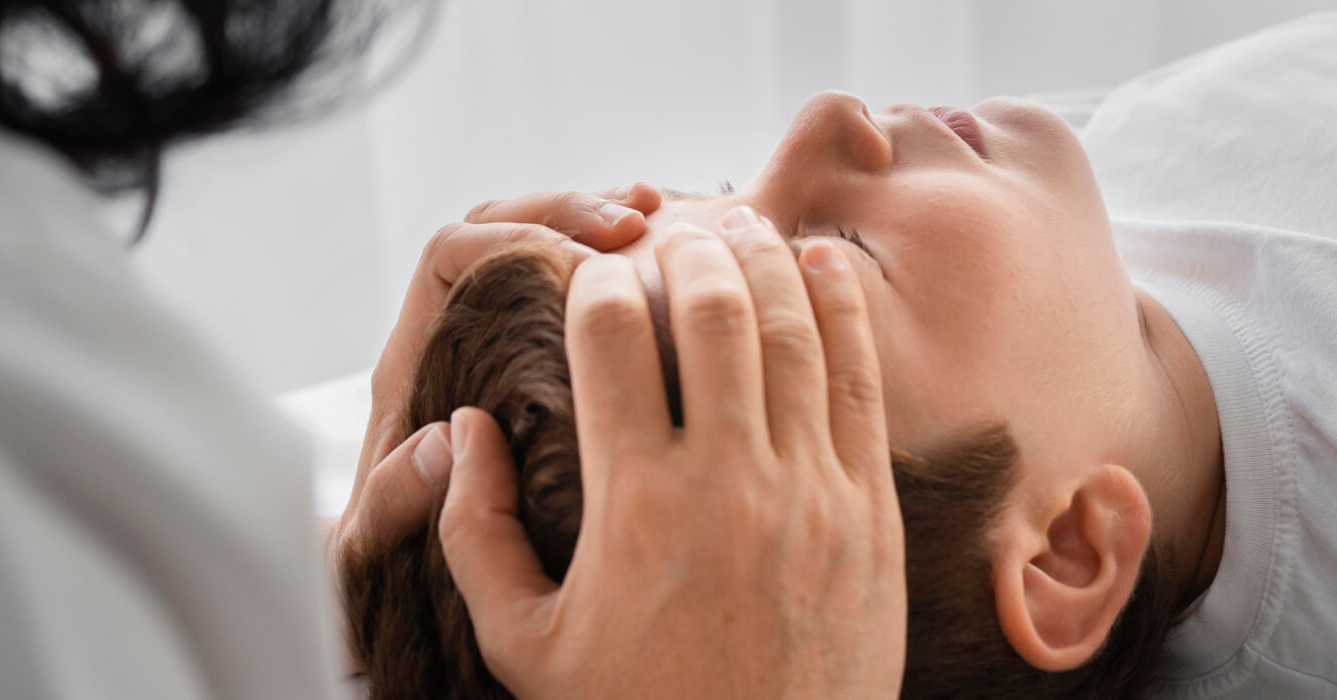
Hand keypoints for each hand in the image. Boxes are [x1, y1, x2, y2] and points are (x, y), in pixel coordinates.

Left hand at [330, 183, 662, 668]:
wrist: (384, 588)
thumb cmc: (381, 566)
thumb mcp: (375, 547)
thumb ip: (396, 497)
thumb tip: (444, 442)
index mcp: (416, 361)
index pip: (450, 255)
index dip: (511, 244)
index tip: (576, 266)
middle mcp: (456, 336)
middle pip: (501, 224)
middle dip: (567, 212)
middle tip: (632, 224)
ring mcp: (504, 338)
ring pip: (542, 239)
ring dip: (599, 219)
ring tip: (658, 216)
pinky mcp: (546, 354)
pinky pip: (582, 284)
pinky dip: (623, 261)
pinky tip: (672, 261)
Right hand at [438, 205, 905, 698]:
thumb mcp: (525, 642)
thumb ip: (474, 532)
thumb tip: (464, 429)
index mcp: (634, 502)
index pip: (611, 336)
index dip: (595, 282)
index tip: (589, 275)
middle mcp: (729, 480)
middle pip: (710, 308)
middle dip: (684, 249)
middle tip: (666, 235)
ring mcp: (812, 490)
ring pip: (791, 329)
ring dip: (762, 259)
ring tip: (739, 223)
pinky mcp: (872, 510)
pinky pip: (861, 381)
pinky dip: (841, 309)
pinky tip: (821, 265)